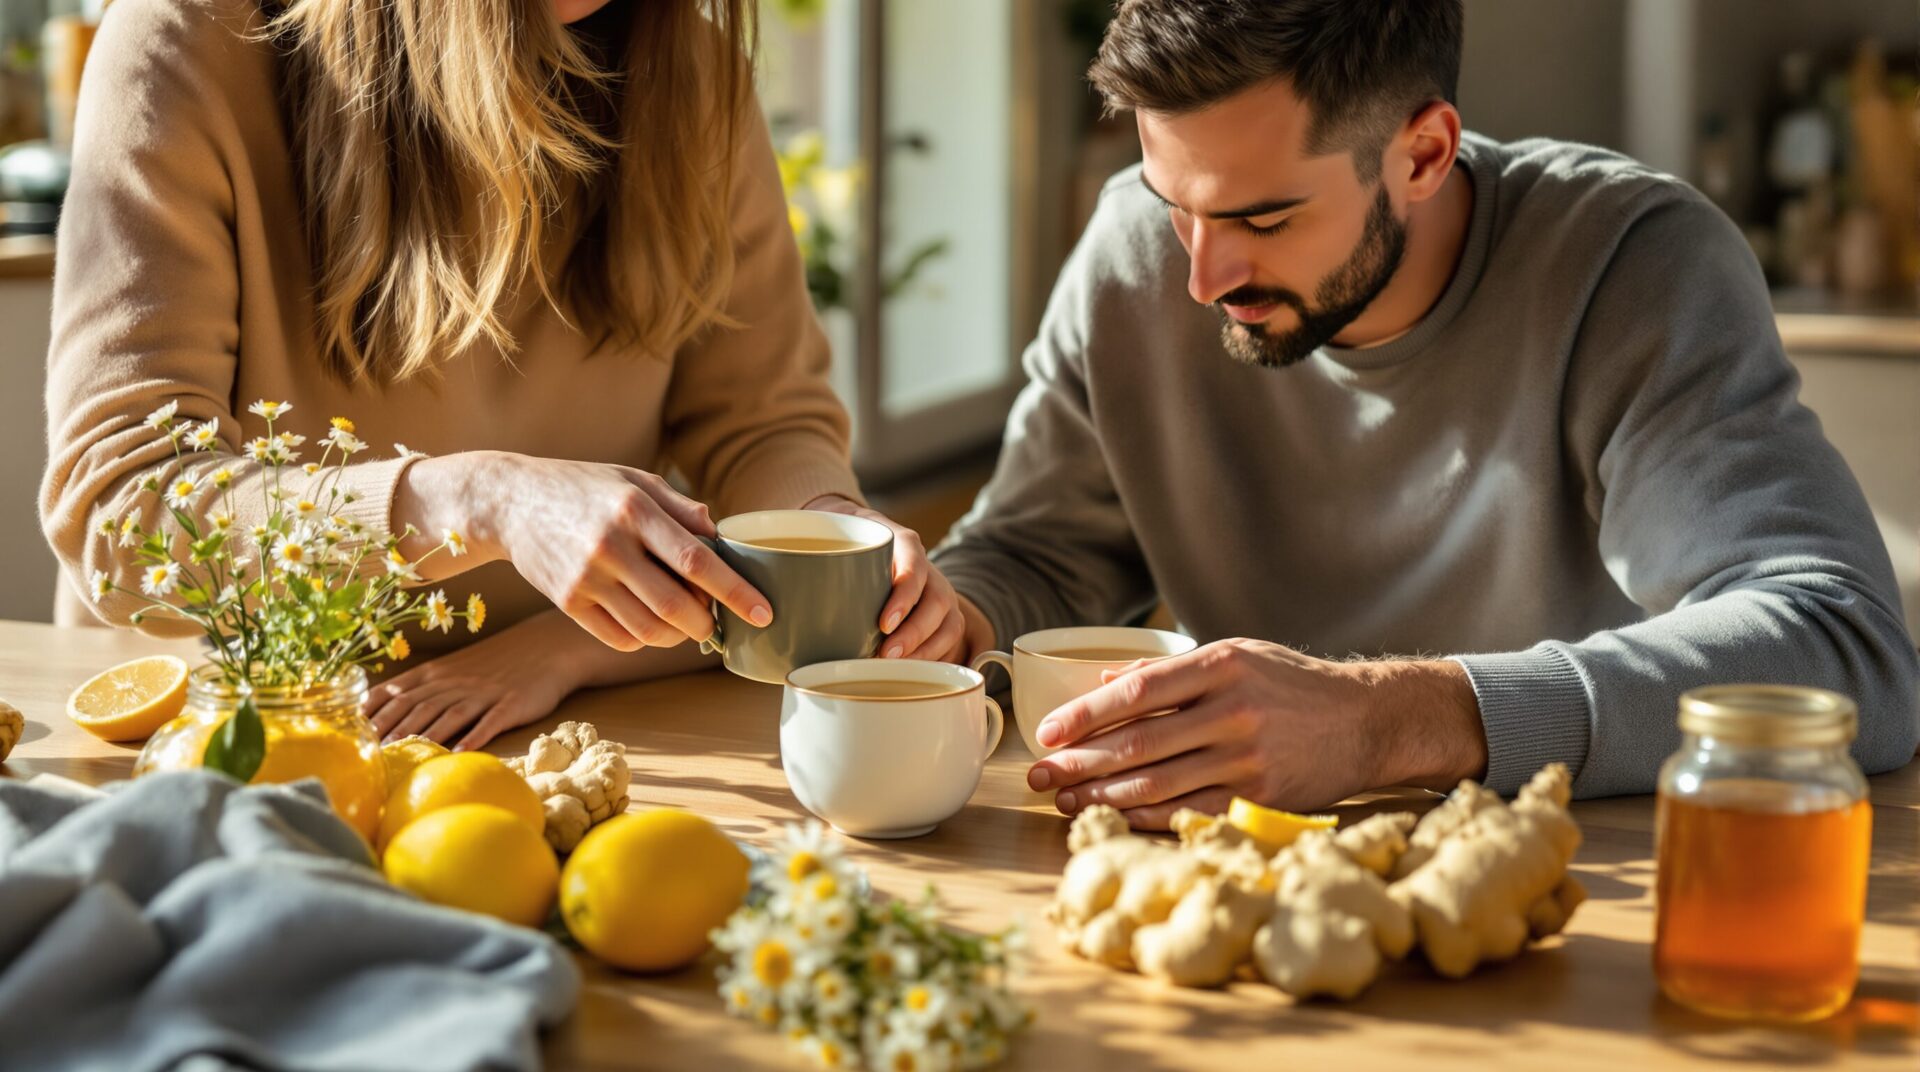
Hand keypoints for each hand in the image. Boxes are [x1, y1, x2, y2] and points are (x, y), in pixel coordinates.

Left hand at [366, 610, 595, 749]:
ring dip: (424, 735)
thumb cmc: (494, 664)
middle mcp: (454, 682)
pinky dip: (473, 738)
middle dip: (390, 729)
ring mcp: (482, 693)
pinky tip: (460, 754)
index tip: (348, 732)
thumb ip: (421, 688)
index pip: (395, 692)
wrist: (545, 649)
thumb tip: (381, 711)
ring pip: (448, 715)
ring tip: (405, 755)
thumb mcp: (452, 669)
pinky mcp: (510, 705)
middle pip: (416, 706)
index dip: (372, 713)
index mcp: (436, 674)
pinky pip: (489, 722)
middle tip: (367, 752)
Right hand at [396, 452, 768, 651]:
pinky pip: (619, 638)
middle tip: (716, 620)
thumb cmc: (583, 487)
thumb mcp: (634, 480)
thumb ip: (681, 507)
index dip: (735, 591)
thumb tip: (720, 534)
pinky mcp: (567, 602)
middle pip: (676, 605)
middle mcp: (611, 546)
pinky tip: (651, 624)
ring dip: (678, 635)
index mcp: (635, 510)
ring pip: (649, 630)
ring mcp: (586, 578)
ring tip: (685, 622)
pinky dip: (646, 639)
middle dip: (707, 623)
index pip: (697, 561)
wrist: (511, 501)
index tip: (763, 612)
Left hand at [805, 495, 965, 662]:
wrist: (866, 540)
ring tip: (896, 668)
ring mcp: (939, 593)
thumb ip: (815, 567)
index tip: (883, 623)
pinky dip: (934, 658)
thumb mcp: (832, 543)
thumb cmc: (845, 547)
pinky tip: (909, 673)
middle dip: (915, 632)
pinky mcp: (943, 616)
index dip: (904, 597)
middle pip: (936, 601)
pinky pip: (949, 641)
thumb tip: (768, 612)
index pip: (914, 566)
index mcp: (903, 544)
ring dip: (926, 650)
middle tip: (886, 655)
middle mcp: (928, 568)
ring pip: (949, 623)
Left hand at [1024, 638, 1485, 829]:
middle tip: (1039, 775)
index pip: (1137, 691)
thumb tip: (1104, 681)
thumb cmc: (1291, 685)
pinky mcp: (1262, 797)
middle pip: (1139, 743)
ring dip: (1103, 796)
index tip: (1047, 731)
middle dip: (1080, 762)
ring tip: (1065, 800)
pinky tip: (1115, 817)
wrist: (1368, 720)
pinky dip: (1147, 817)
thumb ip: (1172, 670)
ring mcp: (1249, 759)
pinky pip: (1191, 811)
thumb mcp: (1238, 655)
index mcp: (1221, 666)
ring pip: (1159, 783)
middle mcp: (1233, 711)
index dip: (1085, 714)